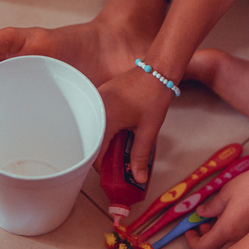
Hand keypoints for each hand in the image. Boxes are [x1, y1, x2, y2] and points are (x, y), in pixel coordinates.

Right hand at [95, 67, 174, 183]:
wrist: (157, 71)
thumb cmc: (153, 97)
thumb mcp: (148, 130)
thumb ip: (140, 156)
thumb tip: (139, 178)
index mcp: (105, 119)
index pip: (95, 153)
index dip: (103, 168)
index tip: (112, 174)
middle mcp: (95, 109)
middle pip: (91, 141)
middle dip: (102, 156)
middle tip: (115, 164)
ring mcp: (95, 100)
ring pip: (92, 129)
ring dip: (102, 142)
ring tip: (117, 149)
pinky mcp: (98, 96)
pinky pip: (95, 118)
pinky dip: (103, 128)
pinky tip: (115, 133)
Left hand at [184, 154, 248, 248]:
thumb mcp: (227, 191)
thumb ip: (212, 206)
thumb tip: (201, 214)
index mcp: (228, 230)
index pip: (203, 248)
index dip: (192, 242)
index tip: (190, 231)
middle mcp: (241, 241)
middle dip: (205, 241)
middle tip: (204, 224)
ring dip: (219, 241)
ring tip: (219, 221)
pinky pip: (244, 246)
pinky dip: (234, 239)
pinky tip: (236, 221)